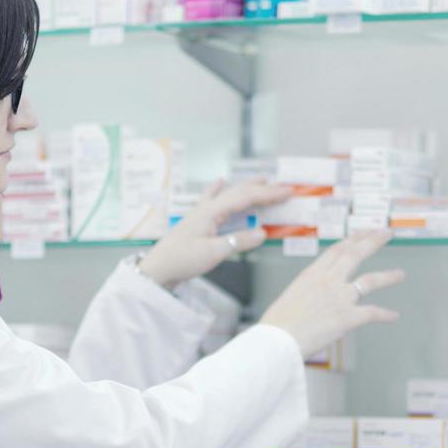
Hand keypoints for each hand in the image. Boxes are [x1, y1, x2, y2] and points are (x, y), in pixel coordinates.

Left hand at [138, 181, 291, 288]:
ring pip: (229, 194)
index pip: (246, 198)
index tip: (289, 191)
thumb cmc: (182, 260)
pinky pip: (212, 199)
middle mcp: (207, 207)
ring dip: (247, 187)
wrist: (158, 268)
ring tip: (263, 180)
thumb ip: (238, 241)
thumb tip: (262, 233)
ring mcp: (201, 212)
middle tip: (285, 187)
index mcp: (212, 211)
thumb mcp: (213, 253)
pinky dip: (219, 189)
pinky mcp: (197, 220)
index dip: (270, 194)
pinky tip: (220, 181)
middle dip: (264, 189)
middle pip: (239, 192)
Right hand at [259, 231, 404, 356]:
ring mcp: (339, 298)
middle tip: (386, 233)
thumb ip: (306, 294)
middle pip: (355, 254)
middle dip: (373, 241)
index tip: (362, 233)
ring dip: (388, 276)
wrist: (277, 341)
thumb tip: (312, 301)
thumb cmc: (276, 325)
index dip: (352, 239)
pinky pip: (372, 313)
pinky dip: (385, 315)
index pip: (336, 250)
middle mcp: (328, 281)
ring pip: (370, 281)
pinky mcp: (348, 318)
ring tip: (401, 274)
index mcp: (311, 274)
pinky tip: (394, 316)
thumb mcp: (290, 298)